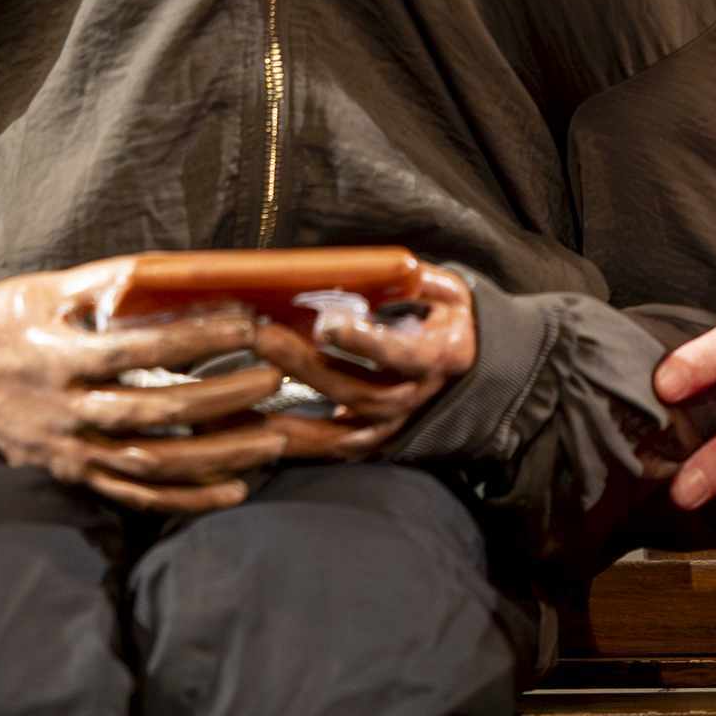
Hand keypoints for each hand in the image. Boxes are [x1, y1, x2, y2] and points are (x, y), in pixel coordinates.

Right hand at [0, 259, 306, 514]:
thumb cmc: (2, 321)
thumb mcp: (44, 289)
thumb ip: (105, 282)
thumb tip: (168, 268)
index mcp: (60, 355)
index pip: (138, 349)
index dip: (195, 337)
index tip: (247, 324)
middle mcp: (67, 409)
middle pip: (152, 411)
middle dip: (219, 398)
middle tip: (273, 379)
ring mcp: (71, 449)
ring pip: (151, 462)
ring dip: (216, 454)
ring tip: (272, 439)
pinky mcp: (75, 475)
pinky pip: (134, 496)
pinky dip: (185, 499)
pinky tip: (234, 490)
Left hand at [266, 260, 477, 447]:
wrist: (471, 368)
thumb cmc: (447, 318)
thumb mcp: (444, 290)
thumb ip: (412, 279)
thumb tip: (369, 265)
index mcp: (437, 354)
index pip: (402, 353)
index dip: (365, 341)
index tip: (327, 323)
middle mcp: (414, 396)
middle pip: (359, 391)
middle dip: (308, 366)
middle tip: (263, 337)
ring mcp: (392, 425)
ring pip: (339, 432)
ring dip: (290, 413)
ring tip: (244, 390)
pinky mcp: (373, 441)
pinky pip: (331, 451)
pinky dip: (294, 446)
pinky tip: (257, 432)